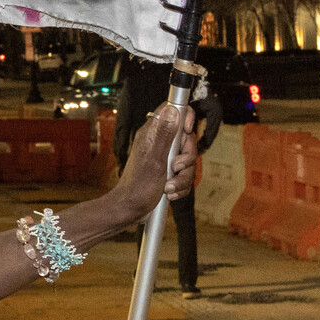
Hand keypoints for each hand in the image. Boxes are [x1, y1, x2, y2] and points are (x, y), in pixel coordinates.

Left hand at [114, 103, 199, 217]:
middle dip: (187, 158)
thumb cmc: (138, 186)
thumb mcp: (155, 159)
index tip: (186, 131)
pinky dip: (180, 186)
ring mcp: (164, 158)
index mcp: (153, 134)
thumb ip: (165, 134)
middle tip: (175, 167)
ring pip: (188, 161)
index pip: (172, 111)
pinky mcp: (168, 173)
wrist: (131, 210)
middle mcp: (159, 143)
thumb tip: (172, 110)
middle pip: (187, 140)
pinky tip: (169, 192)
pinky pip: (185, 175)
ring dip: (183, 177)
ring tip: (168, 187)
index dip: (185, 117)